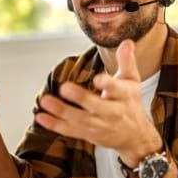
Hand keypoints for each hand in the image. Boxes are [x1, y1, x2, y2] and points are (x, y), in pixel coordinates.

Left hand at [35, 39, 161, 165]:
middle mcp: (114, 112)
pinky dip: (55, 125)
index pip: (117, 89)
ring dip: (61, 111)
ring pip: (80, 120)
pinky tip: (41, 117)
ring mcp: (101, 126)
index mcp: (124, 96)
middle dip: (81, 98)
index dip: (108, 84)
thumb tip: (126, 42)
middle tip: (64, 88)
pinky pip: (71, 131)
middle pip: (96, 106)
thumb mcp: (132, 81)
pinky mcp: (90, 135)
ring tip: (45, 100)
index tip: (98, 79)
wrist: (135, 136)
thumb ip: (127, 61)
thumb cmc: (131, 103)